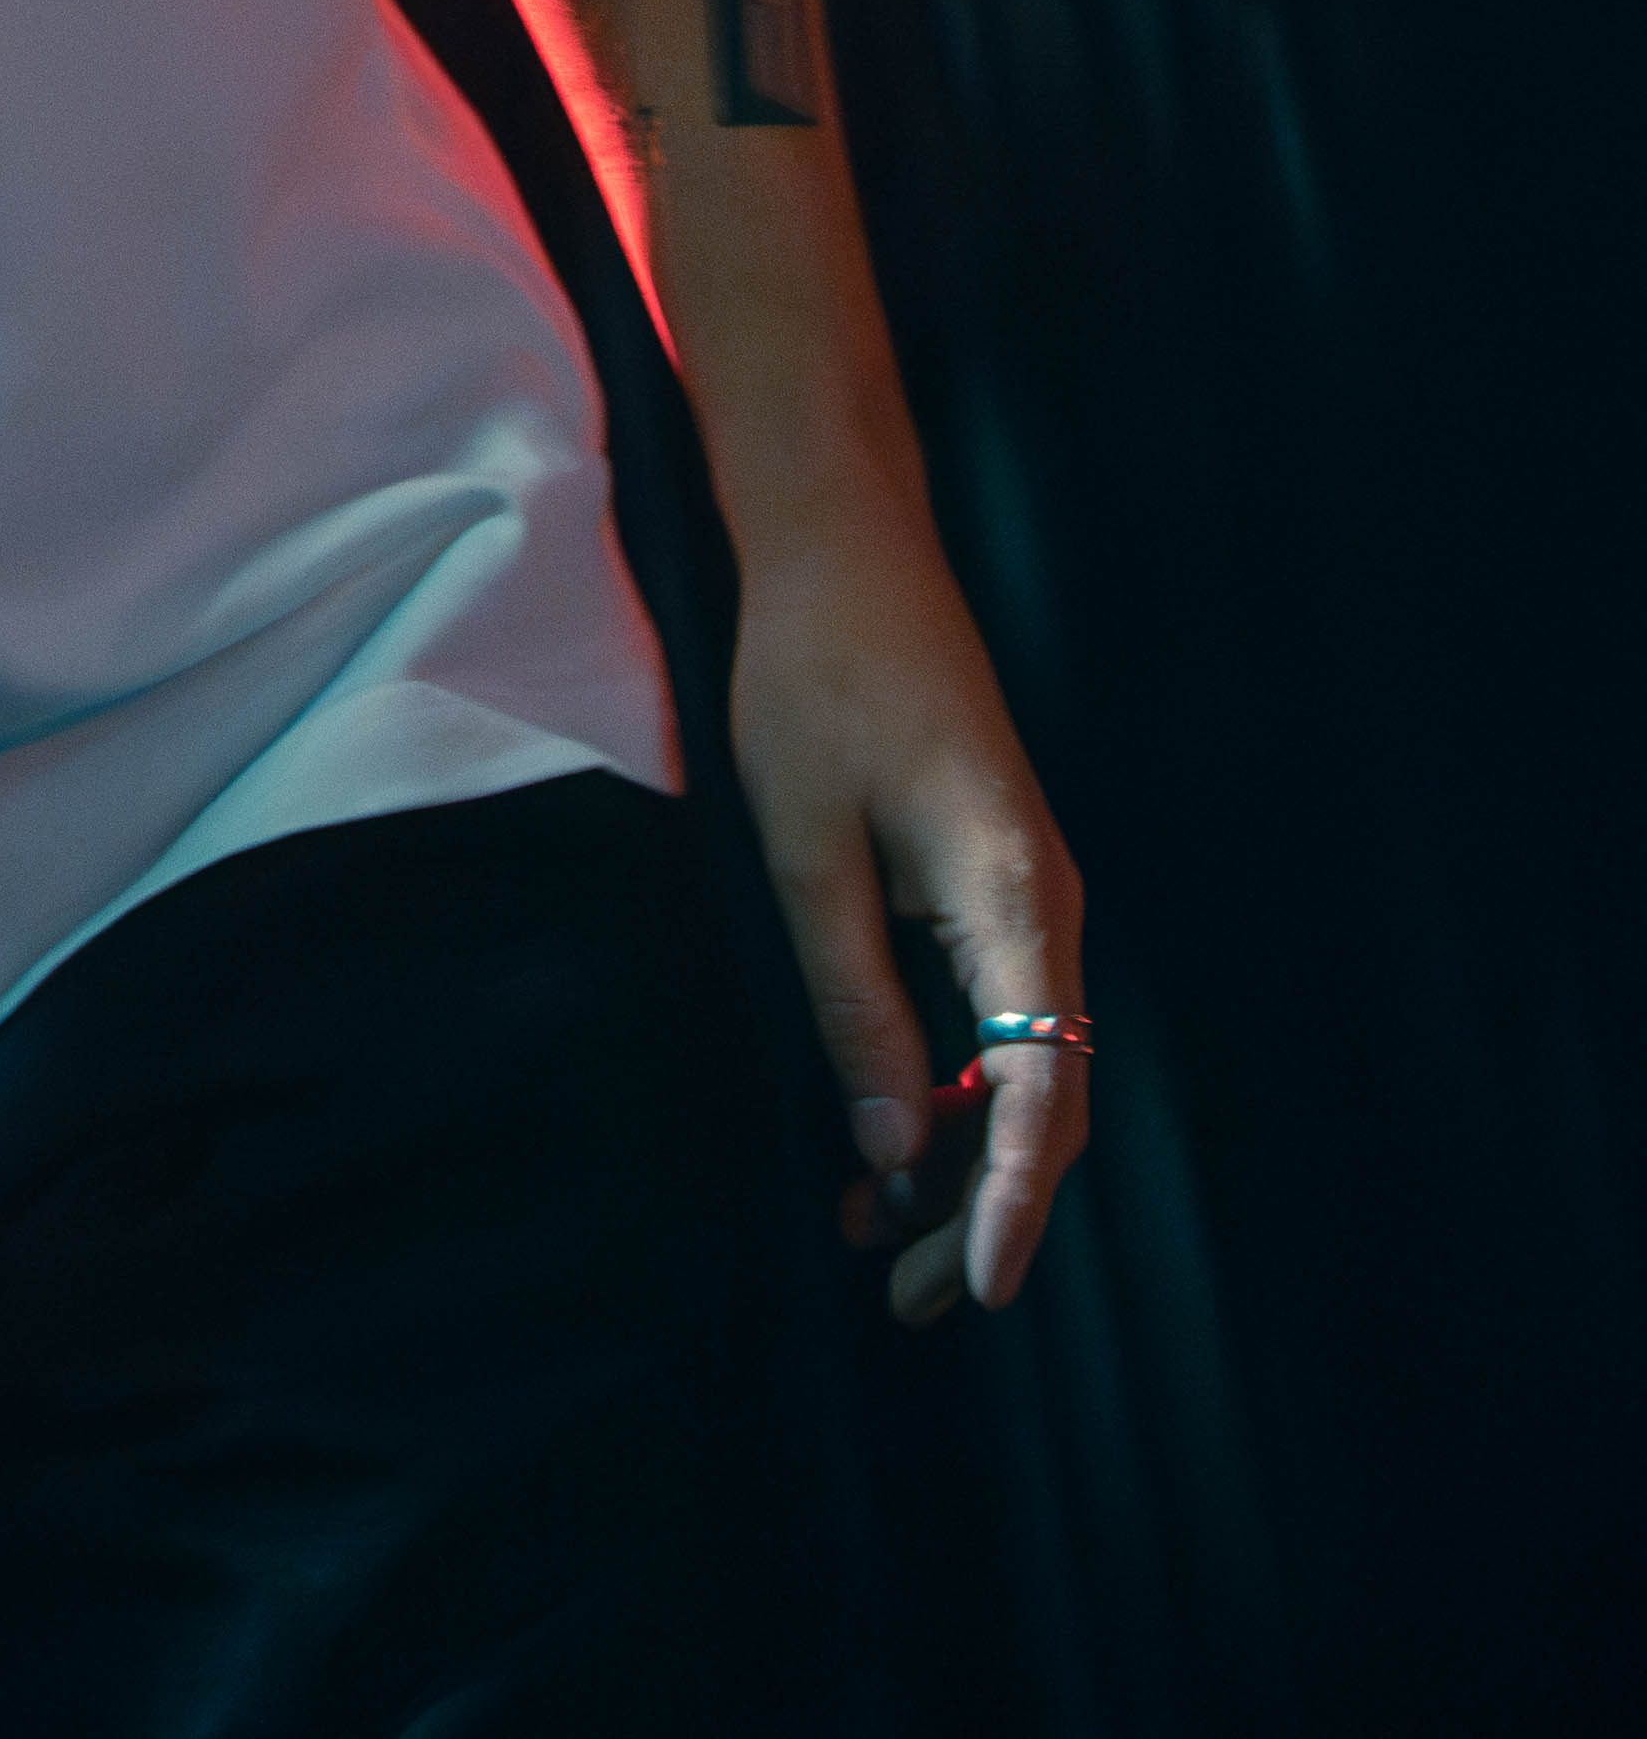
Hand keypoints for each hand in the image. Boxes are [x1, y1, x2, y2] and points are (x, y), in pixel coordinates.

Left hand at [724, 499, 1090, 1321]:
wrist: (848, 551)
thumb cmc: (814, 680)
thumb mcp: (806, 848)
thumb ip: (855, 1001)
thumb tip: (896, 1151)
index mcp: (1014, 899)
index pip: (1044, 1092)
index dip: (1017, 1203)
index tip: (983, 1290)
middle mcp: (1048, 909)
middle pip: (1046, 1101)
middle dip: (983, 1210)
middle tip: (906, 1305)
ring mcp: (1031, 898)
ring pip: (1024, 1069)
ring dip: (964, 1158)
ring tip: (877, 1245)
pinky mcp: (1000, 885)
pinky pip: (998, 1016)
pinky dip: (954, 1090)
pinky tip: (887, 1140)